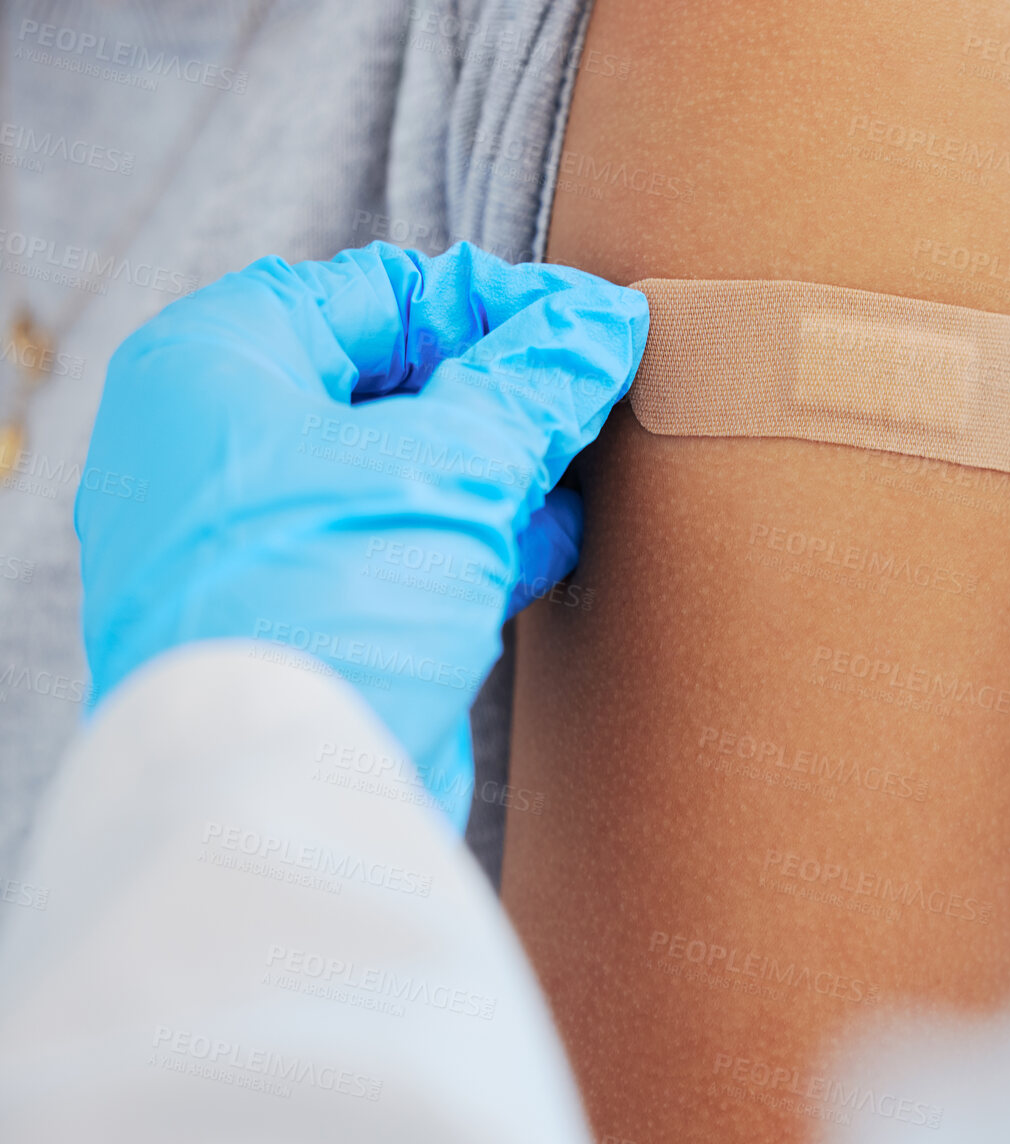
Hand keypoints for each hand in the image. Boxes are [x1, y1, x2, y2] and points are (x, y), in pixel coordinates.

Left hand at [77, 241, 648, 827]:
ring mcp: (265, 534)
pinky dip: (483, 534)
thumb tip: (602, 322)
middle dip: (506, 387)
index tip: (593, 324)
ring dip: (505, 463)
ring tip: (596, 459)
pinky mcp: (312, 612)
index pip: (382, 292)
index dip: (498, 304)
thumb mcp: (448, 467)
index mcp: (219, 365)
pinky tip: (561, 538)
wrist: (280, 798)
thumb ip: (532, 386)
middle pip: (396, 376)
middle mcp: (225, 441)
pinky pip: (408, 543)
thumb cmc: (321, 604)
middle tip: (601, 389)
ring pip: (408, 465)